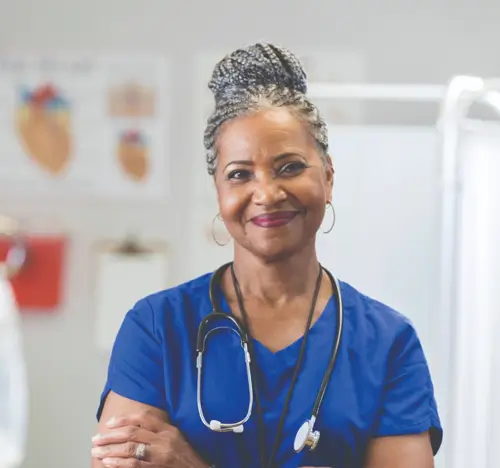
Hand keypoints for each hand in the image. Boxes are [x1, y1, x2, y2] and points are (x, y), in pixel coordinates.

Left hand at [91, 412, 208, 466]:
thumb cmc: (185, 456)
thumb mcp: (175, 437)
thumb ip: (158, 431)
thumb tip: (134, 427)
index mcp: (168, 429)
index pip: (143, 418)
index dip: (124, 419)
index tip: (109, 423)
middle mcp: (163, 439)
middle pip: (132, 432)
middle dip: (111, 436)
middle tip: (96, 439)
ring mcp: (159, 454)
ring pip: (130, 448)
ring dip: (110, 450)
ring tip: (96, 452)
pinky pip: (134, 464)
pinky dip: (118, 463)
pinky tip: (107, 463)